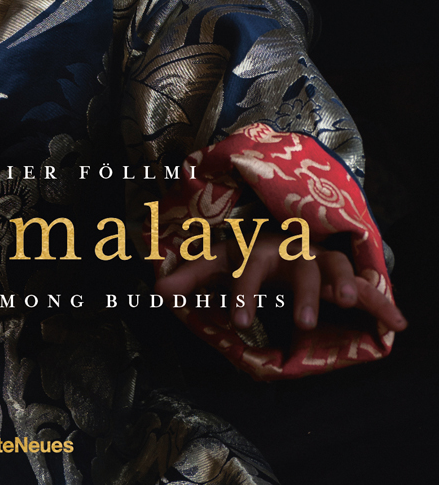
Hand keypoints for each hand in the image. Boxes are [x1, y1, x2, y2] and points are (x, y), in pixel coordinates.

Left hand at [154, 232, 406, 333]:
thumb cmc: (247, 251)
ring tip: (349, 305)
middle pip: (300, 270)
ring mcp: (318, 258)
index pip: (248, 267)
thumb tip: (155, 288)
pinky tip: (398, 323)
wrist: (280, 227)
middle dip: (301, 295)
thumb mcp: (219, 260)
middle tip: (303, 325)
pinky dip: (381, 301)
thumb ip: (191, 276)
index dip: (244, 294)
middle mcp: (290, 249)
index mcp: (257, 247)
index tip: (240, 324)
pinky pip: (363, 283)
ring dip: (343, 285)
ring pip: (332, 269)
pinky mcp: (341, 271)